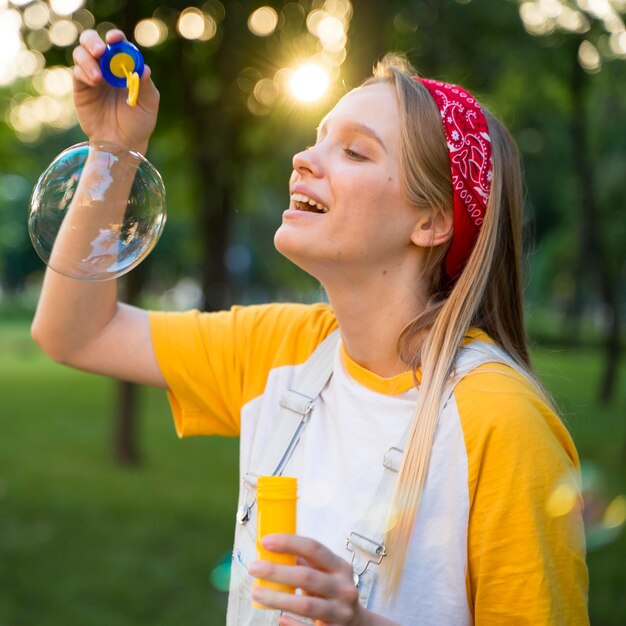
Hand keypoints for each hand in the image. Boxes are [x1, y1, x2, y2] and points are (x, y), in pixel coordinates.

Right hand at [72, 29, 159, 152]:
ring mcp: (92, 75)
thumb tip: (144, 68)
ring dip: (87, 59)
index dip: (115, 37)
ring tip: (98, 78)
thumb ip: (146, 85)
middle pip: (93, 41)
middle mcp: (106, 67)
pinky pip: (77, 72)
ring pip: (81, 53)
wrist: (123, 144)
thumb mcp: (148, 104)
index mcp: (125, 66)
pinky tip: (94, 83)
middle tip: (100, 51)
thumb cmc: (139, 123)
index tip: (115, 39)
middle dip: (94, 41)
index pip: (118, 44)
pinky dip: (84, 72)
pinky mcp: (81, 87)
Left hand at [249, 534, 361, 625]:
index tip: (265, 541)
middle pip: (307, 576)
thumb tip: (271, 551)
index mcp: (340, 566)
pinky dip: (293, 625)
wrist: (358, 625)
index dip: (289, 543)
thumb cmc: (332, 593)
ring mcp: (341, 612)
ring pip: (306, 605)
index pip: (313, 548)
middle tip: (253, 567)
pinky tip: (279, 619)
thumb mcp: (326, 574)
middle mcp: (344, 587)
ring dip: (277, 599)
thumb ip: (305, 563)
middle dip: (276, 571)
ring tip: (256, 593)